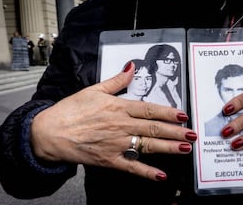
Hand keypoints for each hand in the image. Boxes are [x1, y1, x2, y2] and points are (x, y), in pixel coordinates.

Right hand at [30, 62, 195, 180]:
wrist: (50, 132)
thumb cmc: (70, 110)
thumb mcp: (94, 90)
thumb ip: (116, 80)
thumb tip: (132, 67)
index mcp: (119, 107)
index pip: (150, 109)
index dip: (169, 112)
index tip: (184, 115)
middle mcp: (121, 125)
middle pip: (154, 128)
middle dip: (176, 131)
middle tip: (192, 134)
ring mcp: (117, 143)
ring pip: (148, 145)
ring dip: (168, 148)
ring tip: (185, 149)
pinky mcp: (109, 159)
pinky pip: (132, 167)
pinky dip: (147, 172)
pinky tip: (161, 175)